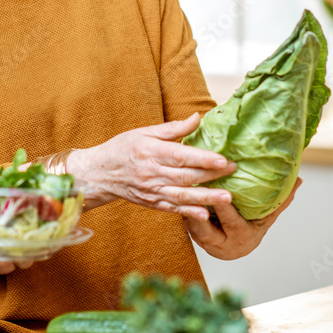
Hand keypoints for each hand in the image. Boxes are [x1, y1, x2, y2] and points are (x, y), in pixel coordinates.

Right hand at [67, 113, 236, 220]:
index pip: (181, 155)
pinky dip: (189, 213)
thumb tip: (198, 117)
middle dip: (212, 175)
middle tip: (233, 172)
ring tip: (227, 198)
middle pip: (186, 176)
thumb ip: (173, 128)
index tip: (222, 159)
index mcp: (151, 151)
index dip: (202, 158)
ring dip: (206, 198)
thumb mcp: (144, 132)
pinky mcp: (152, 203)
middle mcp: (152, 173)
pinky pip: (173, 209)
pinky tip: (206, 215)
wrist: (99, 174)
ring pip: (183, 196)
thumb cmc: (122, 148)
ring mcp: (152, 191)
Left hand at [185, 177, 300, 259]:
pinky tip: (175, 191)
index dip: (225, 209)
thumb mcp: (265, 216)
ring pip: (191, 226)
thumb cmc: (252, 227)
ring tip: (178, 189)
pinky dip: (180, 208)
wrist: (233, 247)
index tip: (220, 194)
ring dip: (184, 209)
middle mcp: (220, 243)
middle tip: (192, 192)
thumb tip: (299, 179)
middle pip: (206, 229)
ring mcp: (203, 241)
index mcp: (241, 237)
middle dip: (198, 212)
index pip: (232, 223)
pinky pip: (184, 222)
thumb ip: (280, 200)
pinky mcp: (191, 235)